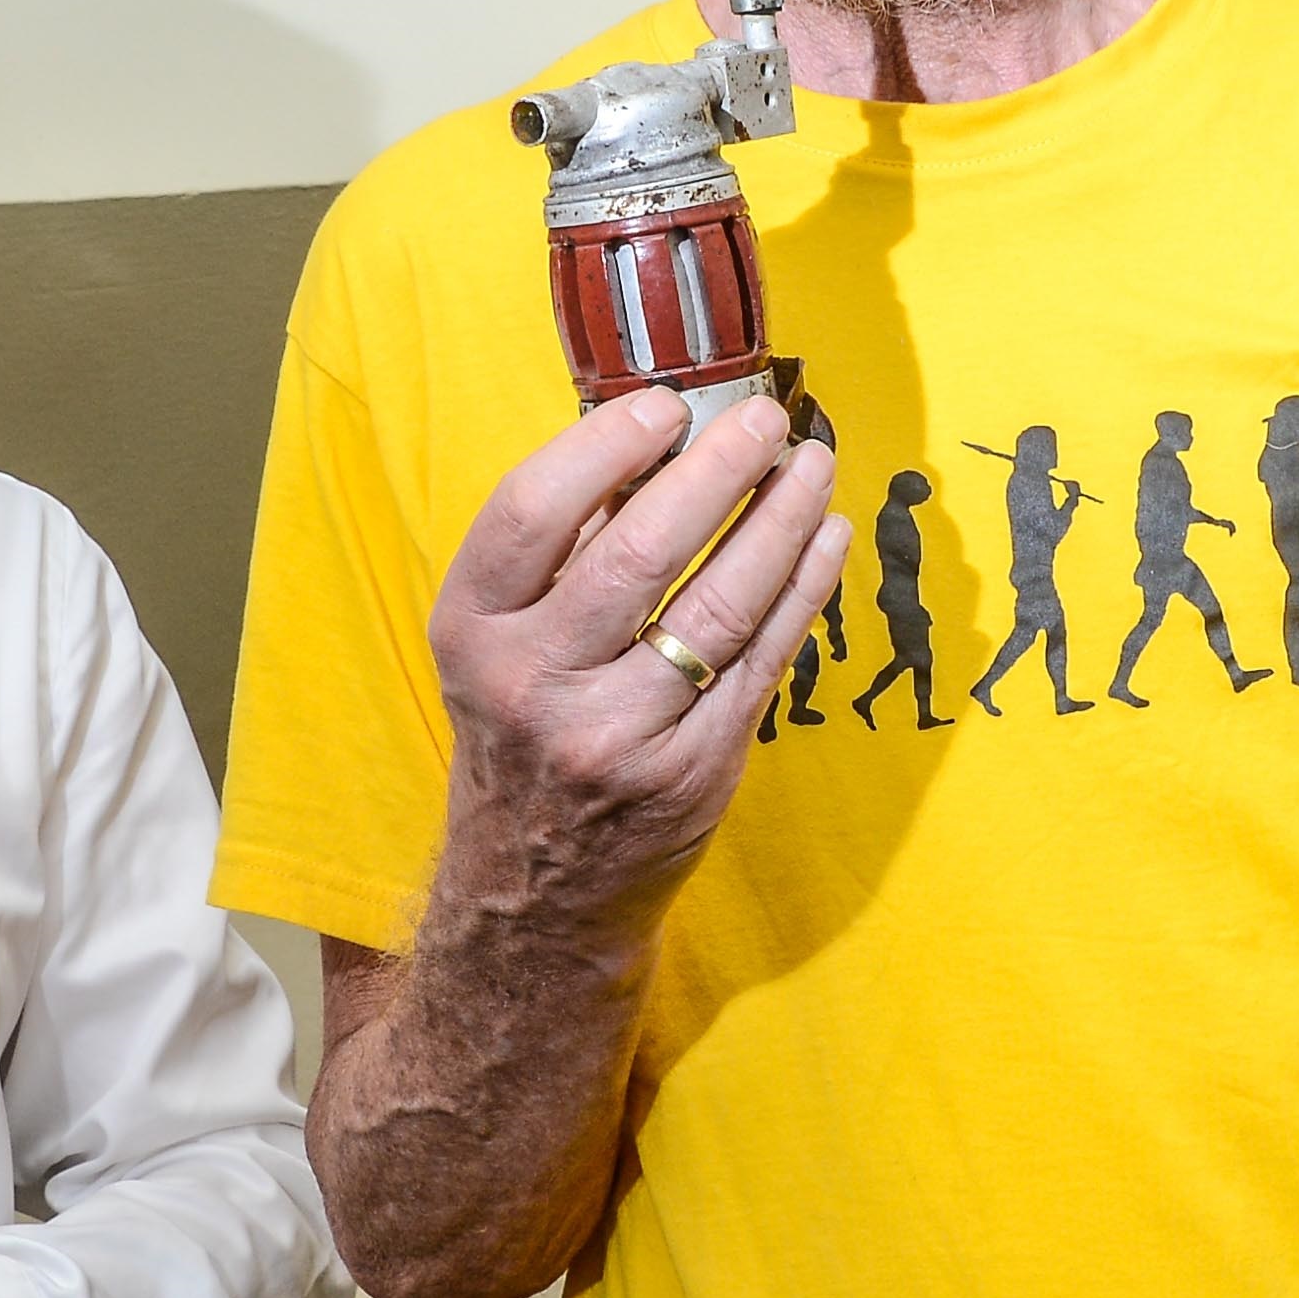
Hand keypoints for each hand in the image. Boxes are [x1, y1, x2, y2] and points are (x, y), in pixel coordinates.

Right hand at [428, 391, 847, 943]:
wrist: (534, 891)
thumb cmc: (524, 735)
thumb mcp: (499, 645)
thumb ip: (561, 550)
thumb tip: (654, 439)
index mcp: (472, 630)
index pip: (530, 513)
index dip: (604, 447)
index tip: (668, 406)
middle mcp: (533, 684)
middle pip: (637, 553)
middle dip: (717, 471)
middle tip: (768, 419)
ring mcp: (615, 735)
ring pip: (716, 606)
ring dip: (779, 522)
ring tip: (813, 465)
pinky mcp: (689, 773)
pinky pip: (760, 661)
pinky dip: (802, 590)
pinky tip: (825, 538)